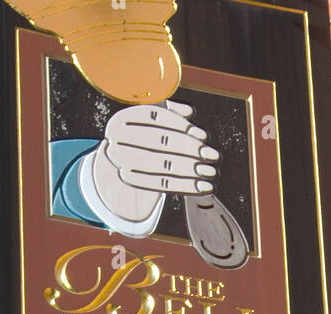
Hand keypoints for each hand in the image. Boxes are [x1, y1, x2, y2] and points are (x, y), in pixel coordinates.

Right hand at [90, 101, 219, 232]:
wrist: (122, 162)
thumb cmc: (143, 134)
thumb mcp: (152, 117)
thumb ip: (169, 110)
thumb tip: (190, 112)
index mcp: (122, 118)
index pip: (155, 118)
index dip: (180, 125)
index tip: (202, 135)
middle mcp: (117, 139)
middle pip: (161, 143)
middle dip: (190, 149)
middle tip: (213, 155)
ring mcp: (123, 162)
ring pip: (164, 165)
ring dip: (192, 170)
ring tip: (212, 172)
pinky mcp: (135, 184)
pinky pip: (164, 184)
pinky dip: (188, 186)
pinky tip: (205, 187)